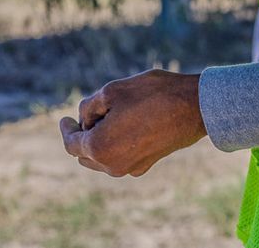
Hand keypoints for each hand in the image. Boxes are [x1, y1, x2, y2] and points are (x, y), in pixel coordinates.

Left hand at [59, 68, 204, 176]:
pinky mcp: (146, 165)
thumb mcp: (112, 90)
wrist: (194, 108)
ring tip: (108, 119)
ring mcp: (130, 168)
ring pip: (102, 159)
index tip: (65, 119)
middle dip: (82, 135)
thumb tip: (84, 119)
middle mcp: (112, 165)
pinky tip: (126, 128)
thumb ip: (89, 106)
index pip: (71, 143)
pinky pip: (120, 158)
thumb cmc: (152, 95)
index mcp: (99, 147)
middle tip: (88, 115)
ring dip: (99, 142)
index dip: (66, 129)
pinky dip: (115, 146)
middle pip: (84, 154)